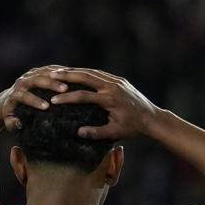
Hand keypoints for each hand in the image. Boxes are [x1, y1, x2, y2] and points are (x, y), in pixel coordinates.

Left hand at [1, 65, 68, 129]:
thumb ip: (11, 123)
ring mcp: (28, 75)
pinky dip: (59, 71)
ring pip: (43, 72)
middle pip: (35, 80)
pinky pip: (48, 69)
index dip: (34, 101)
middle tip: (64, 90)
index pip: (23, 96)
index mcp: (13, 94)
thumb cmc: (10, 113)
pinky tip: (70, 75)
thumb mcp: (8, 121)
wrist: (7, 99)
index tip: (46, 106)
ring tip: (69, 83)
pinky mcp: (36, 71)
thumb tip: (18, 123)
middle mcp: (20, 82)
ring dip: (57, 77)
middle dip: (50, 84)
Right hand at [45, 66, 159, 140]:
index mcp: (110, 99)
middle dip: (68, 75)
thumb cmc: (133, 128)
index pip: (83, 96)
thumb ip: (96, 132)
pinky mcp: (119, 81)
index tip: (53, 100)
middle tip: (52, 74)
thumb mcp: (115, 133)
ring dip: (76, 71)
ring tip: (60, 71)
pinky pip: (100, 74)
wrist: (152, 118)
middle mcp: (113, 86)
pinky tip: (77, 73)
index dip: (67, 98)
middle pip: (86, 77)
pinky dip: (87, 73)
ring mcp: (117, 81)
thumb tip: (78, 132)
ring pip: (93, 72)